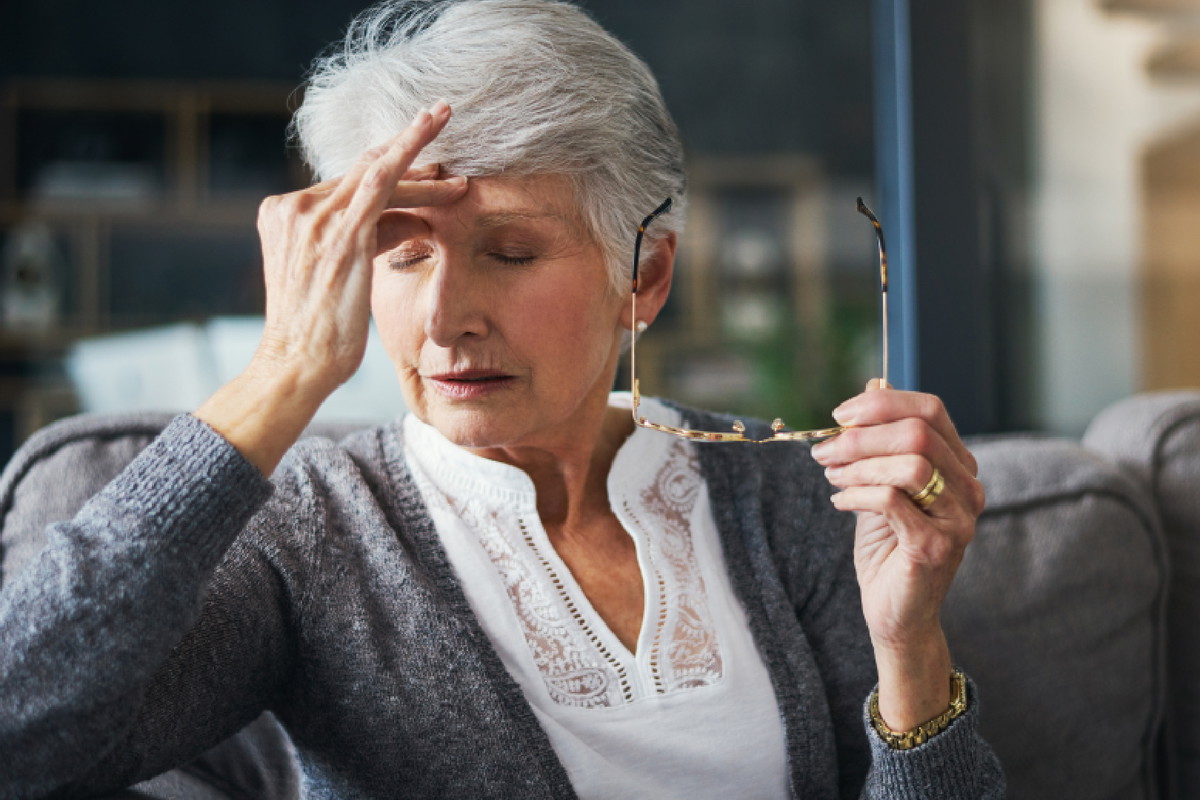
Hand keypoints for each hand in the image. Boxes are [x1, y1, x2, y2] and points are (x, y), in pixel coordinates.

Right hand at [252, 101, 466, 399]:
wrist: (297, 364)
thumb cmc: (322, 334)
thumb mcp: (343, 277)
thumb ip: (370, 240)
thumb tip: (413, 220)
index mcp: (285, 216)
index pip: (346, 185)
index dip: (389, 171)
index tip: (423, 167)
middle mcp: (294, 208)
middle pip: (362, 172)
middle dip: (407, 152)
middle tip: (443, 130)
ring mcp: (313, 217)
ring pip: (379, 174)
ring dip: (422, 161)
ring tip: (454, 146)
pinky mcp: (341, 232)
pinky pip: (383, 180)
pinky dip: (410, 151)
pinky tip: (432, 131)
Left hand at [811, 379, 983, 728]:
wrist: (895, 612)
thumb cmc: (887, 547)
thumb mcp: (880, 484)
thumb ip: (880, 441)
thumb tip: (873, 386)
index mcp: (958, 466)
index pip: (931, 410)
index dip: (882, 404)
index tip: (841, 415)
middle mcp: (968, 488)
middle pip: (918, 433)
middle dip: (862, 436)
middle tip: (824, 451)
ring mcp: (958, 519)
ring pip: (909, 465)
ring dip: (857, 465)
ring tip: (831, 476)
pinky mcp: (937, 546)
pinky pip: (892, 501)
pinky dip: (857, 495)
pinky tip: (839, 502)